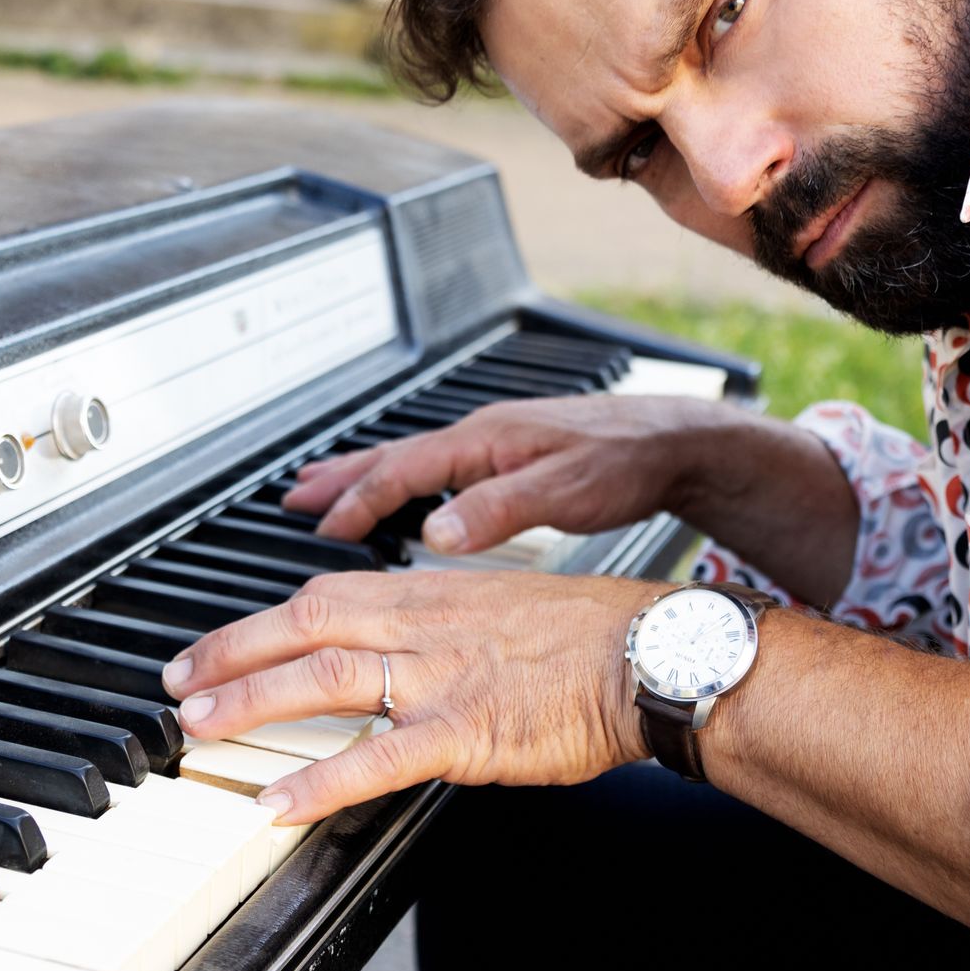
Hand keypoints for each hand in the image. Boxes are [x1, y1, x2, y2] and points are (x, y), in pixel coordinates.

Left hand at [160, 569, 662, 823]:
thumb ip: (445, 624)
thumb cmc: (592, 637)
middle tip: (180, 684)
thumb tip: (405, 650)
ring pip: (322, 679)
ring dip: (251, 702)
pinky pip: (375, 758)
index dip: (261, 620)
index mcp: (432, 592)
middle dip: (230, 654)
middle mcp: (423, 624)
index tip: (220, 643)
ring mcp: (439, 677)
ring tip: (202, 729)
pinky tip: (278, 802)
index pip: (324, 595)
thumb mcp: (504, 606)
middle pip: (303, 627)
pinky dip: (319, 779)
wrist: (650, 656)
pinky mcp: (464, 731)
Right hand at [285, 394, 754, 555]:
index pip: (402, 470)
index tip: (319, 528)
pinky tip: (405, 498)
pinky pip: (439, 466)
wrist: (677, 439)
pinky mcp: (512, 455)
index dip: (357, 501)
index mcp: (485, 441)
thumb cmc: (627, 460)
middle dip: (340, 477)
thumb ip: (496, 511)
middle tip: (292, 496)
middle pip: (394, 456)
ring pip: (414, 459)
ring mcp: (495, 443)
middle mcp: (482, 436)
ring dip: (365, 475)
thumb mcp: (562, 491)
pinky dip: (404, 480)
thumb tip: (432, 533)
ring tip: (325, 490)